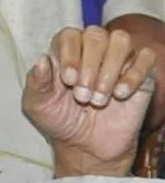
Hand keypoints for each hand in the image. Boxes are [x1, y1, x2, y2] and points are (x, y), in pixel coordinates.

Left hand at [22, 26, 156, 176]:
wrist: (87, 147)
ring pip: (121, 40)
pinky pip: (146, 58)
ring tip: (99, 98)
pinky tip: (121, 94)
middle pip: (95, 35)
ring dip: (110, 69)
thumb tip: (42, 59)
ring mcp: (118, 60)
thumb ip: (36, 81)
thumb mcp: (38, 104)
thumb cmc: (60, 120)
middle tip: (82, 96)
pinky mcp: (141, 75)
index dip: (69, 54)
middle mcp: (92, 49)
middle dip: (89, 66)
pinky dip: (134, 74)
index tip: (68, 80)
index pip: (69, 35)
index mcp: (65, 50)